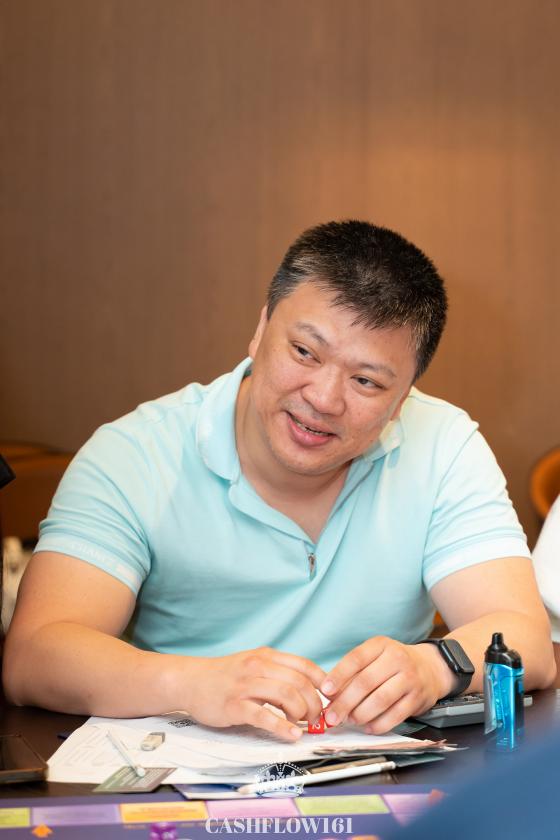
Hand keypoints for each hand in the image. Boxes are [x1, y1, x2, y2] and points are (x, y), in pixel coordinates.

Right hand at [181, 647, 325, 740]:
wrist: (190, 680)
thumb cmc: (226, 676)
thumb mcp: (254, 664)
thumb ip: (278, 672)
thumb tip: (309, 688)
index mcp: (266, 656)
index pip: (304, 665)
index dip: (323, 683)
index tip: (330, 698)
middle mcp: (258, 666)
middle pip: (299, 682)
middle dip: (314, 703)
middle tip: (316, 717)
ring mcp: (245, 685)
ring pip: (286, 695)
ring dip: (301, 713)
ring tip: (302, 724)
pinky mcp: (234, 705)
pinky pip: (264, 715)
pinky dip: (282, 727)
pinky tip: (292, 734)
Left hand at [319, 637, 455, 733]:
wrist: (430, 668)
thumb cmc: (393, 664)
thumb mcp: (375, 657)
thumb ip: (354, 672)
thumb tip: (330, 695)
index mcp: (381, 645)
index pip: (356, 659)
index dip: (338, 676)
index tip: (325, 691)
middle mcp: (396, 658)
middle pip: (365, 682)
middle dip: (345, 702)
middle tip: (332, 716)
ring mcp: (409, 678)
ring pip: (380, 700)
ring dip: (360, 714)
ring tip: (349, 720)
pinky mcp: (417, 698)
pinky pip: (395, 716)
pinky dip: (378, 725)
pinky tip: (367, 727)